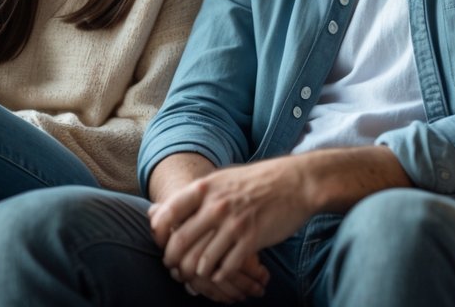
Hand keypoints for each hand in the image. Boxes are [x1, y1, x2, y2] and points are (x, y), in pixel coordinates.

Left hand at [149, 157, 312, 299]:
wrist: (295, 182)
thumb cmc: (256, 181)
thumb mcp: (222, 179)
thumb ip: (195, 195)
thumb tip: (161, 210)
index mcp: (205, 188)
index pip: (167, 213)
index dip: (158, 233)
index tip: (161, 243)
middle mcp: (215, 206)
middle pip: (180, 241)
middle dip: (173, 259)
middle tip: (174, 267)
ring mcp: (234, 224)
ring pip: (202, 260)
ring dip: (197, 272)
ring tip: (197, 275)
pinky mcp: (252, 239)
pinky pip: (227, 267)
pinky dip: (220, 275)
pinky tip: (219, 275)